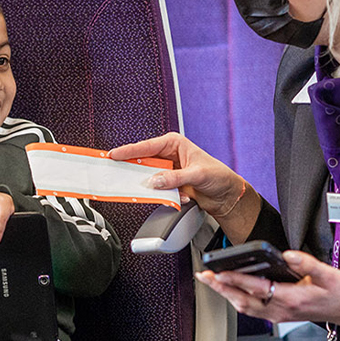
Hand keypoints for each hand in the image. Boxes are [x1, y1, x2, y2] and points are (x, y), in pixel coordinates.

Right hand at [108, 132, 245, 221]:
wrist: (226, 194)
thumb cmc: (217, 176)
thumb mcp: (197, 175)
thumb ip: (174, 178)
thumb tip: (155, 180)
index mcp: (173, 143)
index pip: (146, 147)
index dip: (128, 151)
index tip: (114, 155)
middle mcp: (168, 155)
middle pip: (142, 162)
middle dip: (136, 171)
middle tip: (121, 176)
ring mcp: (167, 170)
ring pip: (149, 178)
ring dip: (155, 187)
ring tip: (167, 191)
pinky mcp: (168, 184)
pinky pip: (157, 190)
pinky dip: (165, 196)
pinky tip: (182, 197)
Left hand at [196, 249, 339, 328]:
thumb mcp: (330, 275)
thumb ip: (308, 263)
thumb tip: (287, 254)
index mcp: (292, 298)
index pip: (257, 288)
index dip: (236, 280)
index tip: (220, 272)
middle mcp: (281, 309)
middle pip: (243, 300)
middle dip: (221, 287)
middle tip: (205, 276)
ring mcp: (278, 314)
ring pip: (244, 307)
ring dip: (225, 294)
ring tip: (211, 281)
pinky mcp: (278, 315)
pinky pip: (251, 310)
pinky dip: (236, 300)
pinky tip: (229, 291)